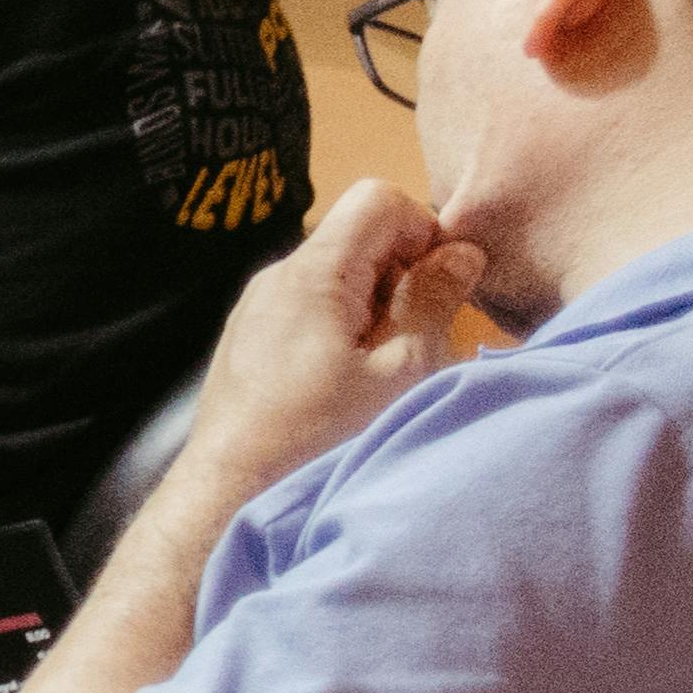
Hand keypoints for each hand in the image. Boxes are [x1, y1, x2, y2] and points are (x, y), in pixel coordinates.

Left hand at [180, 179, 492, 508]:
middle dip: (404, 274)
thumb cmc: (319, 440)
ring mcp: (258, 308)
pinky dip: (345, 329)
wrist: (230, 493)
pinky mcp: (251, 340)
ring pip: (338, 276)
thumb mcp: (400, 372)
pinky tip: (352, 383)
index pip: (378, 199)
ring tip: (386, 369)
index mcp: (313, 272)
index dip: (422, 230)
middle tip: (418, 338)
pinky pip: (311, 309)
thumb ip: (434, 301)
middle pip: (359, 237)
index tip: (441, 286)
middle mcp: (277, 278)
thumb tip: (462, 251)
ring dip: (378, 308)